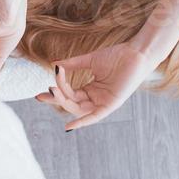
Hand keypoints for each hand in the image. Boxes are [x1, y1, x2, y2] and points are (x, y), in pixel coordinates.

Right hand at [35, 43, 154, 130]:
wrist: (136, 53)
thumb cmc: (117, 55)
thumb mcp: (90, 61)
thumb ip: (73, 64)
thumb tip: (54, 65)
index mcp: (92, 90)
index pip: (70, 94)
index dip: (56, 92)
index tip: (42, 89)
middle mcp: (97, 98)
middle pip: (72, 103)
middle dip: (57, 99)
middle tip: (42, 94)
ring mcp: (104, 102)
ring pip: (79, 108)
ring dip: (65, 101)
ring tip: (53, 91)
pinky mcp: (112, 104)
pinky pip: (95, 116)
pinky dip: (82, 122)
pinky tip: (69, 126)